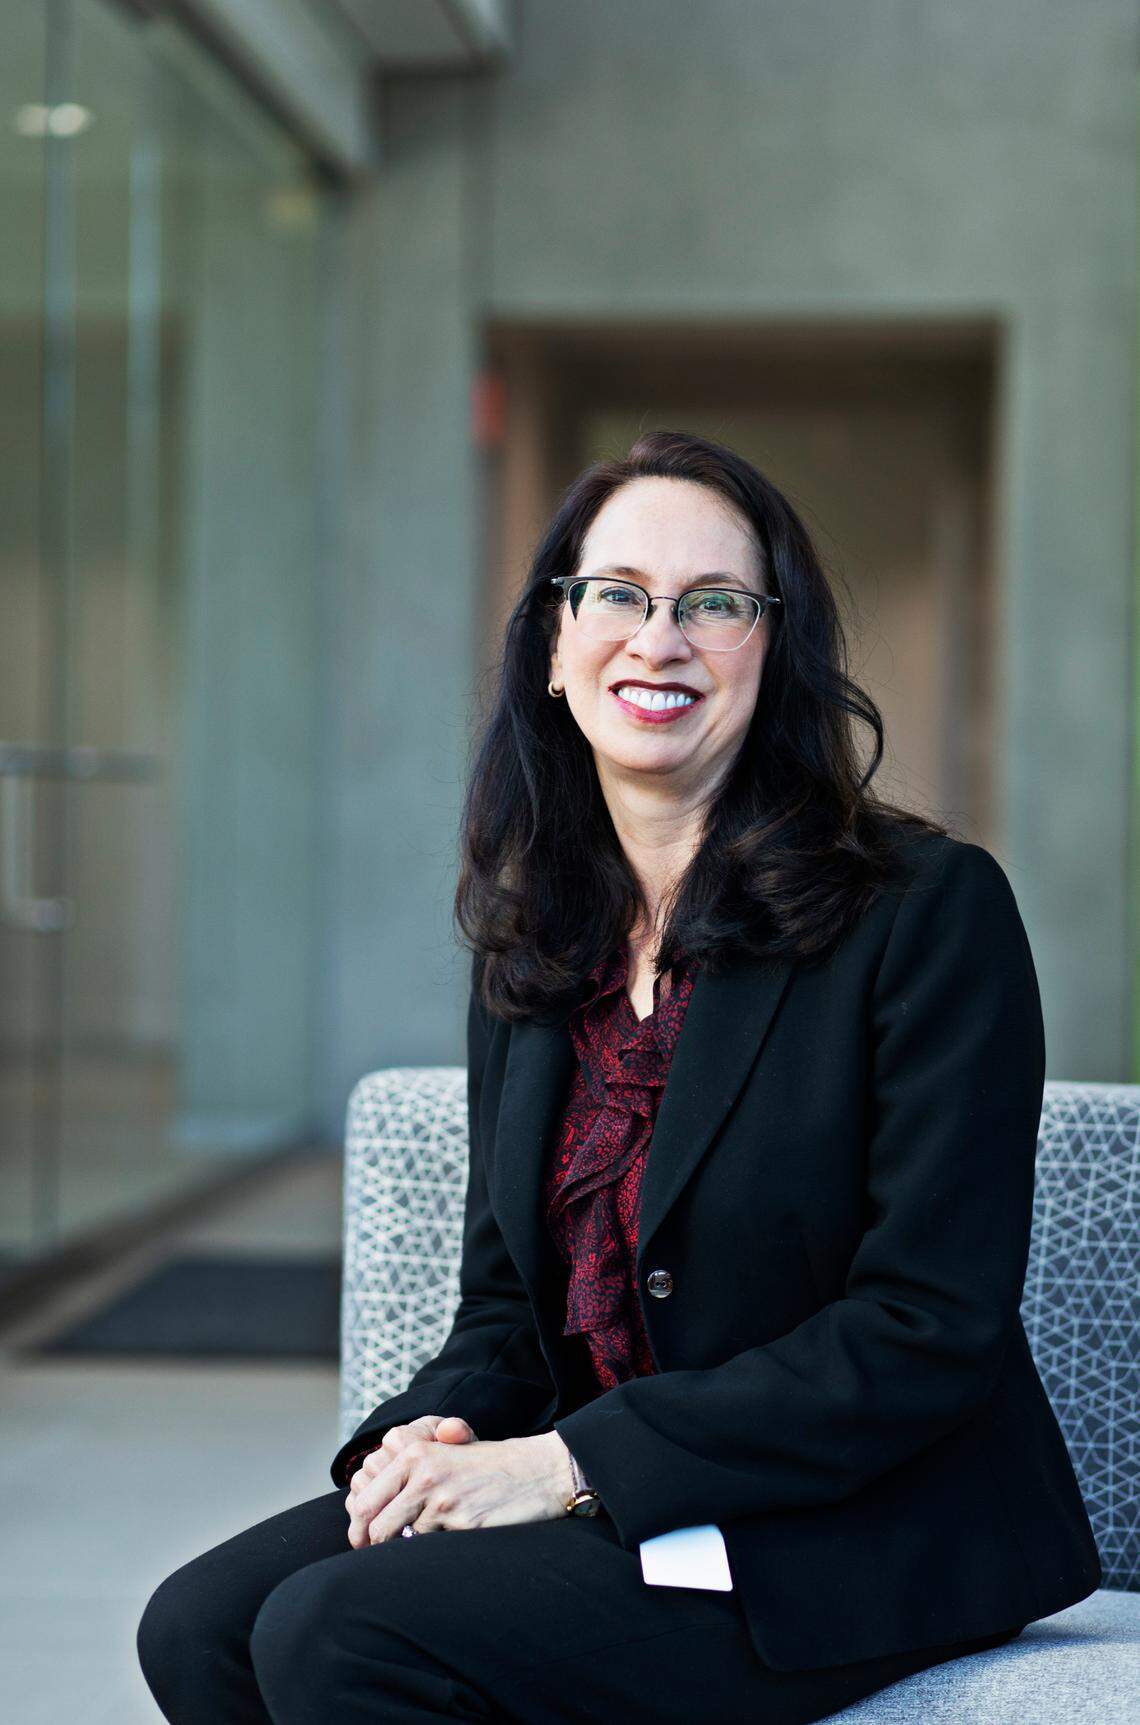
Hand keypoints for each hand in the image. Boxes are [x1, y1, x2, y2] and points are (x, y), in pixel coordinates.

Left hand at [345, 1428, 575, 1545]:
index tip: (361, 1544)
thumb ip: (407, 1478)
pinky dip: (434, 1553)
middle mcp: (424, 1475)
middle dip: (375, 1548)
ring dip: (406, 1551)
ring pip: (402, 1542)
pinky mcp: (463, 1524)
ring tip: (417, 1551)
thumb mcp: (444, 1457)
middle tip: (379, 1560)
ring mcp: (444, 1500)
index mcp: (414, 1454)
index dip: (358, 1530)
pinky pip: (433, 1550)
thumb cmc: (487, 1468)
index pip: (366, 1502)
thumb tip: (366, 1514)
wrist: (535, 1472)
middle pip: (377, 1527)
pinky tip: (446, 1547)